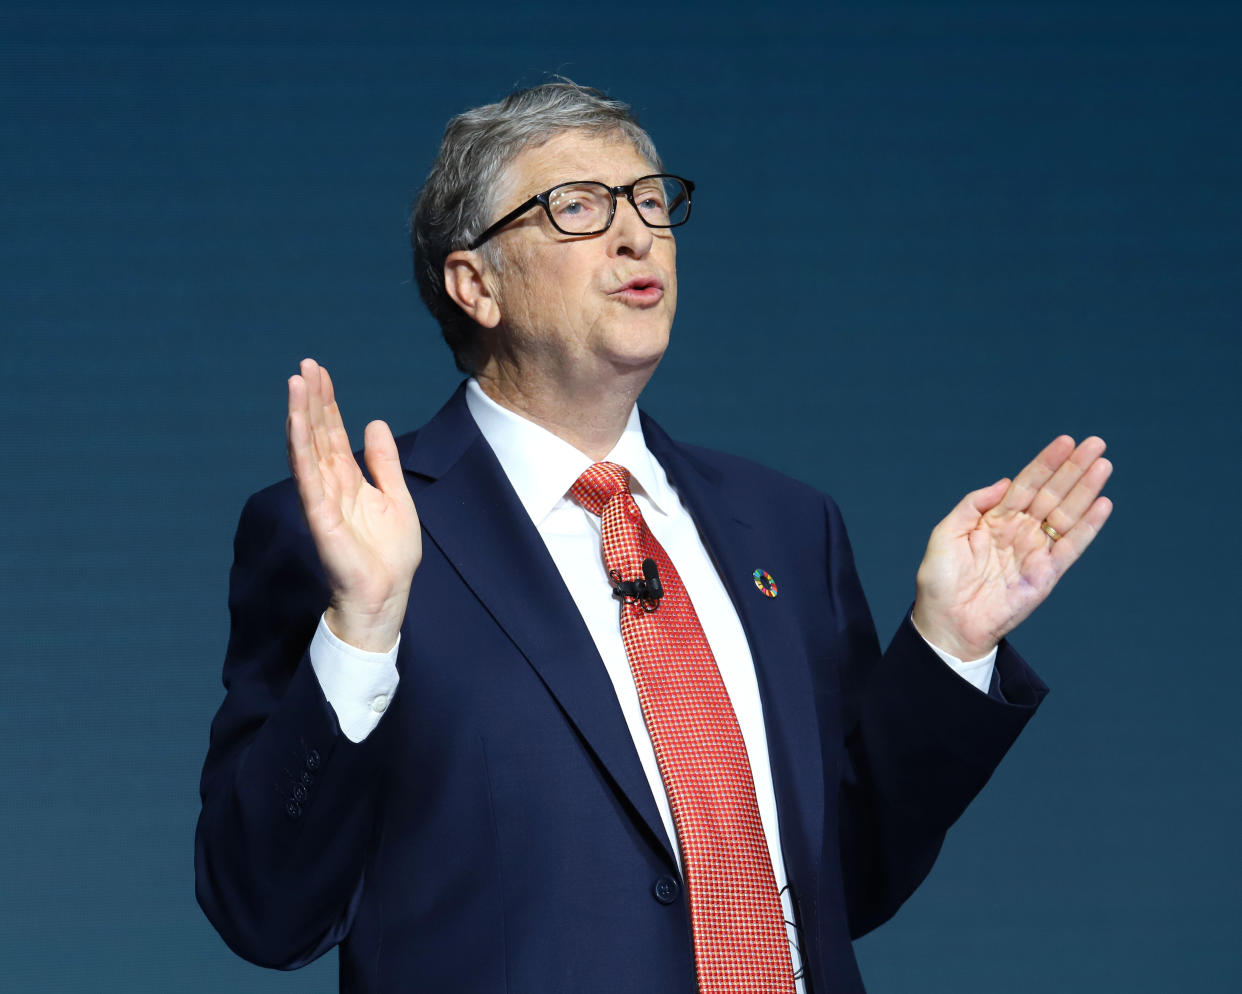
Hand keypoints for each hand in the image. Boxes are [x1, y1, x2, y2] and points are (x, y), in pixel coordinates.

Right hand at [286, 358, 420, 650]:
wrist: (386, 596)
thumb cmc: (390, 555)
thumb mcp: (396, 497)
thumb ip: (384, 462)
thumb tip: (375, 423)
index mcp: (349, 480)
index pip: (332, 433)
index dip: (327, 403)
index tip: (319, 372)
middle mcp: (331, 485)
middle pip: (317, 434)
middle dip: (311, 399)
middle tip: (305, 364)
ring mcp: (322, 499)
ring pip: (307, 449)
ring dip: (300, 415)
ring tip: (296, 382)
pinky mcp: (320, 517)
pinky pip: (307, 478)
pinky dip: (300, 449)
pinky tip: (294, 423)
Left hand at [911, 435, 1112, 659]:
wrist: (947, 622)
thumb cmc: (939, 581)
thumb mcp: (945, 534)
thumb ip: (972, 505)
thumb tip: (1005, 482)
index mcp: (995, 519)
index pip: (1027, 483)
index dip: (1046, 462)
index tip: (1066, 441)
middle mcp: (1019, 531)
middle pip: (1052, 493)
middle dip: (1073, 468)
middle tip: (1095, 443)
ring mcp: (1035, 551)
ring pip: (1066, 514)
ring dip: (1086, 490)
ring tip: (1103, 465)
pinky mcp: (1047, 574)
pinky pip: (1072, 546)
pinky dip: (1088, 526)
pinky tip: (1102, 504)